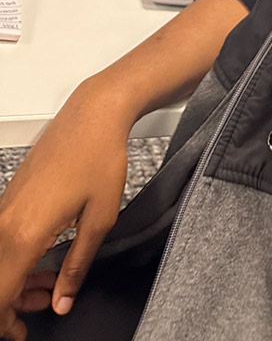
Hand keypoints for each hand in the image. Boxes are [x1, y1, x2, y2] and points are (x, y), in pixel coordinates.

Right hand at [0, 79, 131, 336]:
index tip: (21, 333)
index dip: (5, 322)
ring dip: (17, 280)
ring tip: (50, 284)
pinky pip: (3, 240)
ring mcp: (4, 208)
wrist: (93, 115)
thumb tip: (62, 300)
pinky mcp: (10, 197)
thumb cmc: (100, 157)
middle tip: (45, 304)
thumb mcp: (100, 219)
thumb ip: (77, 265)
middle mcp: (4, 223)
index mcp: (23, 234)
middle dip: (12, 304)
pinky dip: (18, 257)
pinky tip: (45, 258)